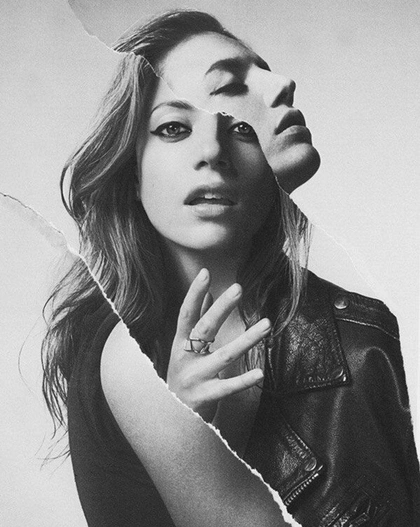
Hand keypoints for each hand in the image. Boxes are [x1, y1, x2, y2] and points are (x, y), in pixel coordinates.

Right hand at [166, 268, 270, 421]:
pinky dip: (244, 380)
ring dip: (246, 339)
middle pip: (203, 328)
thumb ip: (197, 321)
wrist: (169, 419)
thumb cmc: (182, 377)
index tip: (205, 273)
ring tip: (266, 324)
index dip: (194, 294)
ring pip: (224, 356)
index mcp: (179, 344)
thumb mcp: (185, 349)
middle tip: (238, 287)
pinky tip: (260, 372)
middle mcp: (184, 358)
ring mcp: (194, 378)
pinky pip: (228, 387)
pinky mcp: (205, 397)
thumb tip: (210, 294)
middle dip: (221, 308)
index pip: (186, 314)